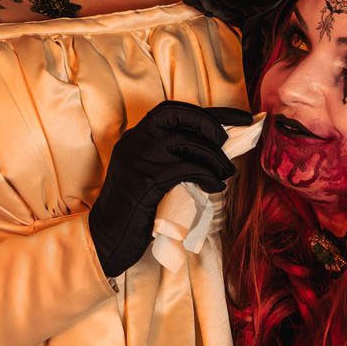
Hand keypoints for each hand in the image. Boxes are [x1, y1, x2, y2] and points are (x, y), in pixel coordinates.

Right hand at [88, 101, 250, 277]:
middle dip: (211, 127)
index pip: (173, 109)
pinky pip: (185, 169)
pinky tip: (215, 186)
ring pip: (187, 144)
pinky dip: (207, 176)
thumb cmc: (134, 208)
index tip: (239, 118)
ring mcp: (138, 159)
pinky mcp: (145, 180)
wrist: (107, 236)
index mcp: (136, 136)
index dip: (210, 112)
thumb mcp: (148, 173)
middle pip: (180, 117)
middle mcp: (135, 141)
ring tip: (226, 173)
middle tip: (229, 146)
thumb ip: (169, 156)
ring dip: (214, 157)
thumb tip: (213, 148)